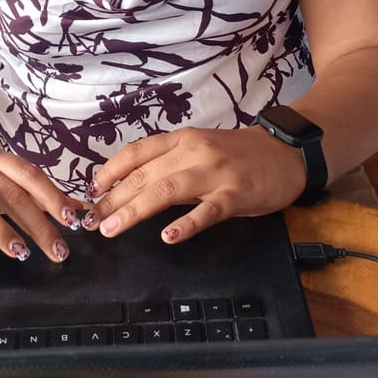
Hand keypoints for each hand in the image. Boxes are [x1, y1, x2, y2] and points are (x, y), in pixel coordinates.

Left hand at [84, 126, 306, 242]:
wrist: (287, 152)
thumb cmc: (240, 155)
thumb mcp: (201, 149)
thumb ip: (171, 164)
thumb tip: (132, 186)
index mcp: (183, 140)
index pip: (137, 153)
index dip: (110, 172)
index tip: (91, 192)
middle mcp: (194, 152)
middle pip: (145, 175)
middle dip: (114, 199)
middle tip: (92, 221)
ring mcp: (215, 173)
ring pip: (167, 189)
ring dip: (135, 210)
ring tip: (113, 229)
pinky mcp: (236, 194)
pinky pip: (208, 210)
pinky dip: (187, 224)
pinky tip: (169, 236)